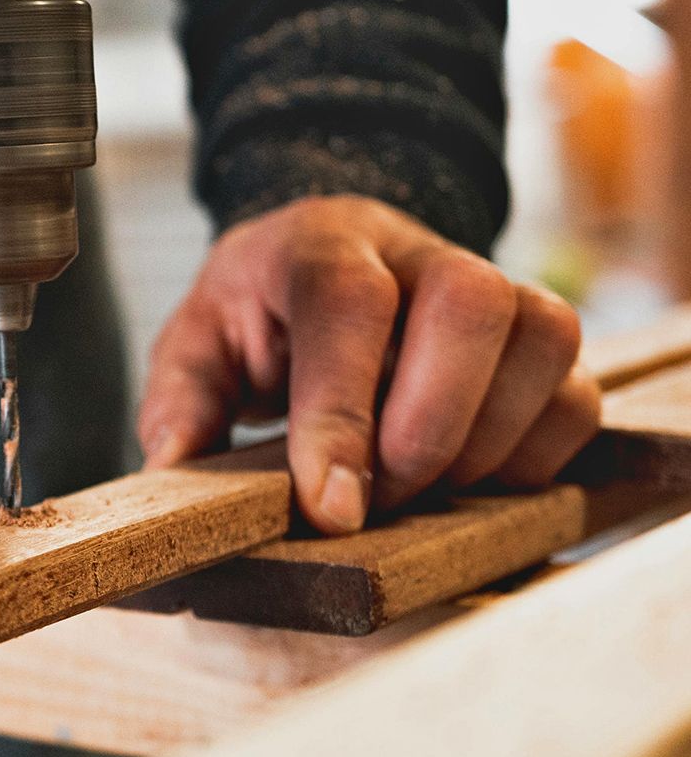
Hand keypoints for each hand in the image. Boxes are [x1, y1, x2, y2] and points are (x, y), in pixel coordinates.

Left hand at [138, 195, 600, 534]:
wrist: (327, 267)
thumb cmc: (260, 317)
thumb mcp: (198, 346)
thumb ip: (182, 400)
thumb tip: (179, 466)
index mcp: (321, 245)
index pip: (346, 304)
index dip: (342, 414)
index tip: (333, 511)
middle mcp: (417, 252)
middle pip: (471, 303)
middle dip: (428, 429)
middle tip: (381, 496)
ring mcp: (491, 287)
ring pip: (544, 339)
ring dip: (487, 444)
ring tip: (423, 485)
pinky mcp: (534, 340)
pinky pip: (577, 393)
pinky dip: (535, 454)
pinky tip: (472, 474)